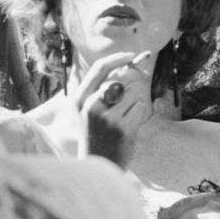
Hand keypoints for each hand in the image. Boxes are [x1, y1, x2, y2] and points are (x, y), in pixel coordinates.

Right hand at [71, 51, 154, 166]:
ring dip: (135, 102)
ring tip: (126, 116)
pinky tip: (131, 124)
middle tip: (134, 91)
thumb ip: (102, 88)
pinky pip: (140, 107)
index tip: (131, 55)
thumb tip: (129, 65)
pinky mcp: (122, 128)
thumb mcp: (89, 109)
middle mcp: (90, 106)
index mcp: (79, 98)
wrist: (98, 163)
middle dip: (132, 82)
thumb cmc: (96, 133)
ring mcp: (106, 118)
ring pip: (133, 93)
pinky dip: (140, 113)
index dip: (118, 58)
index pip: (99, 68)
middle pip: (120, 78)